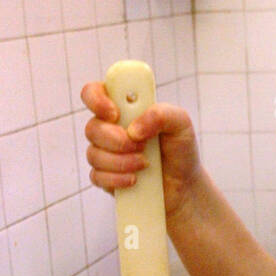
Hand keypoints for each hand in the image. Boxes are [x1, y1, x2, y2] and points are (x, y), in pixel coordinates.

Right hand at [81, 82, 207, 221]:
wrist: (183, 183)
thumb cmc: (180, 148)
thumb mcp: (181, 123)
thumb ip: (161, 114)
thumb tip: (134, 129)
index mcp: (124, 106)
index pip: (94, 92)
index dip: (97, 100)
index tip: (115, 114)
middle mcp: (109, 127)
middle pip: (92, 128)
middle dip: (117, 140)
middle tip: (141, 146)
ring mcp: (104, 152)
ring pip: (93, 155)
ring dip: (121, 162)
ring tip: (145, 164)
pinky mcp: (104, 176)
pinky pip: (97, 177)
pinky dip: (117, 179)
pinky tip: (134, 179)